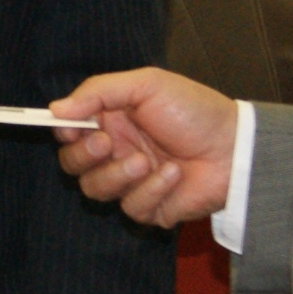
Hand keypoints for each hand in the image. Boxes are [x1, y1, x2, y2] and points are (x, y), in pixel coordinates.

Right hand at [52, 69, 239, 228]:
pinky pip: (131, 208)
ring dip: (118, 174)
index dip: (64, 132)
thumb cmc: (195, 111)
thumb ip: (99, 91)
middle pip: (72, 164)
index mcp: (112, 121)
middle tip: (107, 143)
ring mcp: (131, 182)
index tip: (73, 128)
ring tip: (146, 160)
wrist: (236, 147)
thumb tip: (56, 110)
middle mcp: (116, 152)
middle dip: (84, 156)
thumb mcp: (147, 85)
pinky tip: (173, 174)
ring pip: (95, 190)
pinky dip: (152, 189)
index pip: (69, 131)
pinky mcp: (150, 207)